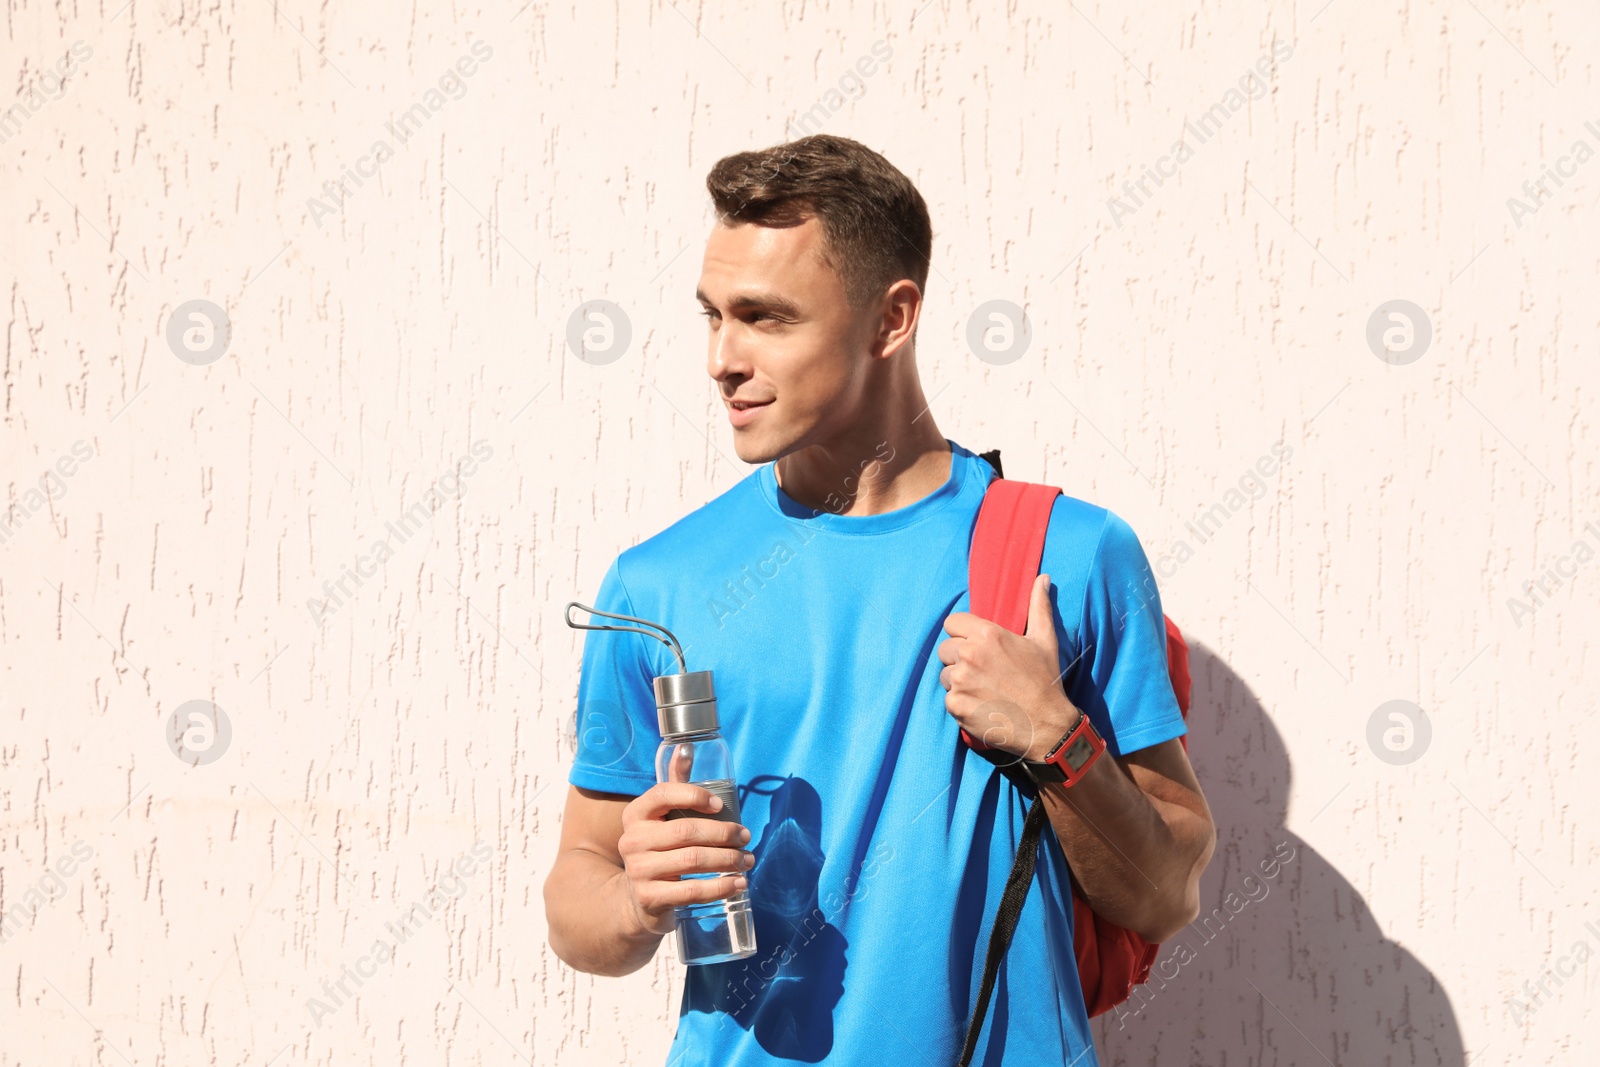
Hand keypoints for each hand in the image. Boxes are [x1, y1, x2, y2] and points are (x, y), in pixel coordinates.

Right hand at [615, 746, 754, 936]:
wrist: (638, 899)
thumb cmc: (658, 847)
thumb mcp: (662, 817)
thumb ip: (675, 784)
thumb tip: (686, 747)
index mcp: (636, 814)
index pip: (663, 794)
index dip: (694, 795)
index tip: (721, 805)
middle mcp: (632, 840)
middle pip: (686, 830)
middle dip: (723, 833)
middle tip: (746, 837)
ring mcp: (639, 871)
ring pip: (693, 860)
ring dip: (728, 860)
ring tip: (748, 860)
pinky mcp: (650, 898)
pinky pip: (692, 890)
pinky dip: (721, 887)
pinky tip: (738, 883)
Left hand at [938, 572, 1082, 762]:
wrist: (1047, 725)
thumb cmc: (1046, 681)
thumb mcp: (1044, 639)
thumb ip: (1038, 606)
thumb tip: (1042, 578)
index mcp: (986, 634)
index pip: (952, 622)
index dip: (963, 633)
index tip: (977, 646)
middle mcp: (969, 654)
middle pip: (945, 649)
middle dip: (959, 658)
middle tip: (983, 671)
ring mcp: (960, 681)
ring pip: (945, 674)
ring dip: (958, 681)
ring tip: (984, 690)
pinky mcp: (955, 705)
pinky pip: (948, 699)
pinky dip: (961, 703)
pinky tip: (982, 706)